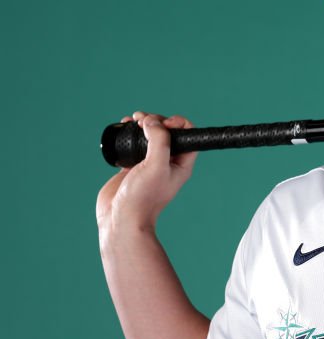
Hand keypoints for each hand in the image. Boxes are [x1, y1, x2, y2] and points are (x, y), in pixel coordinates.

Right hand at [96, 112, 197, 233]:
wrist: (121, 219)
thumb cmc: (143, 197)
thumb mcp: (156, 166)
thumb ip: (159, 141)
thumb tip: (152, 121)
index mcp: (181, 164)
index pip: (187, 135)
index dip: (177, 123)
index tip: (162, 123)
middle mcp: (167, 163)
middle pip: (168, 132)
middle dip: (156, 120)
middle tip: (142, 120)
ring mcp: (149, 165)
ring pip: (150, 136)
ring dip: (143, 124)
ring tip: (132, 119)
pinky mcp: (132, 167)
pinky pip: (134, 144)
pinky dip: (130, 133)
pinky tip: (123, 129)